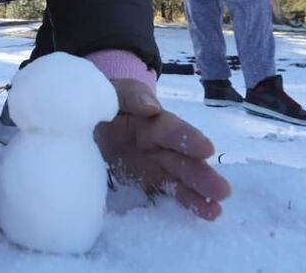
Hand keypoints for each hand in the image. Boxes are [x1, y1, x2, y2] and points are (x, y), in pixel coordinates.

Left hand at [95, 79, 230, 219]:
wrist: (82, 117)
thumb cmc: (102, 98)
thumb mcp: (112, 90)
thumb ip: (129, 95)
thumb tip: (152, 107)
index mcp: (151, 119)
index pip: (170, 129)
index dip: (188, 139)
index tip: (207, 149)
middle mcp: (157, 143)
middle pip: (181, 159)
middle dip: (201, 174)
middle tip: (222, 191)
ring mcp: (152, 163)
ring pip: (178, 179)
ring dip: (197, 194)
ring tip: (215, 211)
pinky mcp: (143, 179)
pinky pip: (164, 192)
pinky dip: (181, 203)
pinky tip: (200, 214)